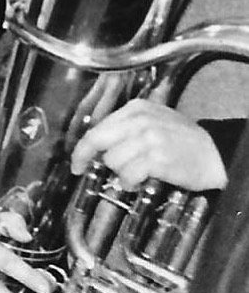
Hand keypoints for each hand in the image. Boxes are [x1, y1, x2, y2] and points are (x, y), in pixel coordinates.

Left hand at [71, 98, 227, 193]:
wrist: (215, 154)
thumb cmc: (182, 141)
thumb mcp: (153, 122)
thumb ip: (125, 128)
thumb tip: (94, 146)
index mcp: (136, 109)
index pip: (97, 128)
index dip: (82, 148)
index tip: (76, 162)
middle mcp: (141, 121)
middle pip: (98, 141)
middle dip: (89, 159)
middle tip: (85, 170)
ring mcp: (149, 139)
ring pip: (112, 160)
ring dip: (119, 173)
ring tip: (135, 174)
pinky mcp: (157, 158)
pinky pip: (128, 175)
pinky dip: (130, 182)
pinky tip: (140, 181)